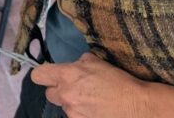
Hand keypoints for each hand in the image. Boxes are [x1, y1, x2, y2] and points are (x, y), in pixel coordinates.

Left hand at [30, 53, 148, 117]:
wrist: (135, 105)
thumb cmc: (117, 80)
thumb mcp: (95, 62)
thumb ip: (78, 63)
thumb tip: (73, 65)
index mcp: (67, 75)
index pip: (38, 75)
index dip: (44, 75)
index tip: (50, 76)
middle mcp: (65, 94)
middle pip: (49, 94)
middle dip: (60, 91)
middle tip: (75, 89)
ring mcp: (72, 111)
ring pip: (63, 106)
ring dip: (72, 103)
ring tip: (90, 100)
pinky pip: (73, 116)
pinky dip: (81, 113)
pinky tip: (94, 110)